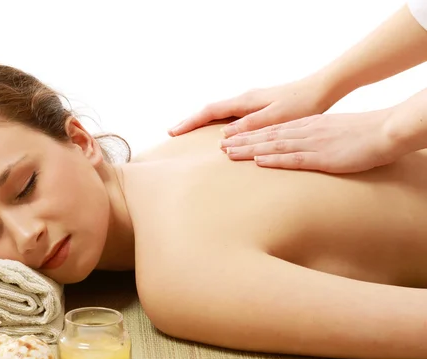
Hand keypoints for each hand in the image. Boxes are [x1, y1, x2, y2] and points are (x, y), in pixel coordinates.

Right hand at [168, 76, 331, 136]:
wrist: (322, 88)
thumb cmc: (302, 103)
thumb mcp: (276, 117)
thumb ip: (250, 126)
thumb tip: (224, 134)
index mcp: (245, 102)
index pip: (210, 111)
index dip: (191, 122)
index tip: (173, 131)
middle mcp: (245, 100)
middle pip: (210, 110)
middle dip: (191, 121)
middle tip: (173, 131)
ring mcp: (251, 102)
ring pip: (219, 112)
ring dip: (202, 121)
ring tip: (189, 131)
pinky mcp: (259, 106)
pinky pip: (230, 114)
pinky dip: (217, 121)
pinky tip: (219, 129)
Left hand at [218, 110, 398, 173]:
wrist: (384, 130)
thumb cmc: (361, 133)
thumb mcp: (332, 132)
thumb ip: (314, 139)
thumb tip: (302, 148)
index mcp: (307, 125)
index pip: (272, 129)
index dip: (250, 134)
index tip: (231, 138)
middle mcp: (304, 131)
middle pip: (266, 136)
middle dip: (242, 141)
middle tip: (220, 146)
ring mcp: (312, 143)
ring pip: (274, 146)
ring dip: (250, 150)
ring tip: (229, 153)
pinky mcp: (322, 156)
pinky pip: (294, 158)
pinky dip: (274, 159)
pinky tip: (259, 161)